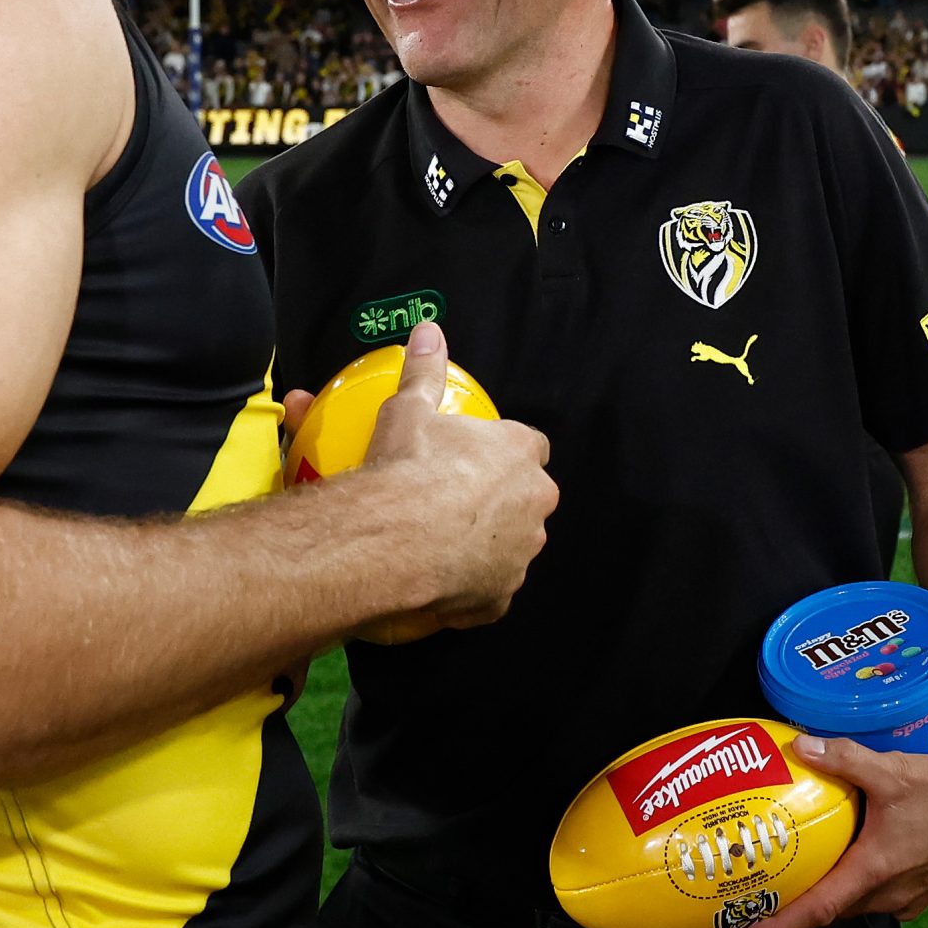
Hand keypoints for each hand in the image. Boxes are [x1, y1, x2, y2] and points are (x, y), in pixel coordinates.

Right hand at [355, 321, 554, 642]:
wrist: (393, 538)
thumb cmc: (407, 469)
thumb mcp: (410, 409)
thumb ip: (424, 371)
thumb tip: (429, 331)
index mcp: (520, 454)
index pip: (532, 447)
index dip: (508, 452)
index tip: (481, 456)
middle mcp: (534, 504)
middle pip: (527, 498)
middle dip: (503, 500)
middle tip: (456, 499)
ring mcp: (520, 554)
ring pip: (511, 546)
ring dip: (488, 544)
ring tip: (443, 542)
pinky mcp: (499, 597)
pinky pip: (488, 592)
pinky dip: (469, 587)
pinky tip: (440, 581)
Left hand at [731, 733, 927, 927]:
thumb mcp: (892, 770)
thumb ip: (842, 758)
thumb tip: (798, 747)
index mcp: (875, 872)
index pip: (818, 911)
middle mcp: (889, 894)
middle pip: (831, 909)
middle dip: (794, 910)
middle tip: (757, 897)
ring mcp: (907, 897)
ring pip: (854, 902)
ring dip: (825, 894)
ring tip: (793, 876)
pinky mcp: (921, 890)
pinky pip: (875, 895)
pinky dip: (853, 883)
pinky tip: (843, 858)